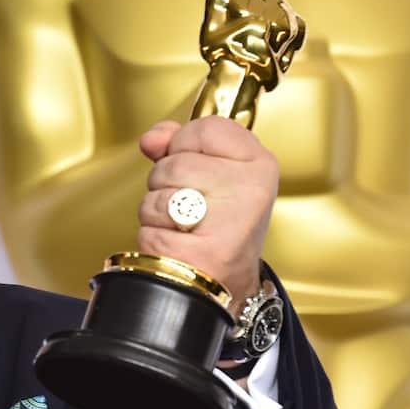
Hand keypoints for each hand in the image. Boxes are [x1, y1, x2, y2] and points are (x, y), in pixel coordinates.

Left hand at [136, 117, 277, 312]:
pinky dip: (155, 240)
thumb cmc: (217, 225)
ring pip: (156, 196)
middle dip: (165, 184)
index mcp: (259, 162)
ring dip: (156, 213)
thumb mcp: (209, 173)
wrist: (224, 281)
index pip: (205, 127)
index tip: (199, 168)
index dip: (185, 145)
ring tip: (185, 226)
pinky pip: (150, 230)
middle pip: (173, 162)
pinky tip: (181, 246)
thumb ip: (179, 144)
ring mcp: (231, 221)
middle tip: (192, 206)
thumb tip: (152, 138)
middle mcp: (250, 189)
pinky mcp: (205, 252)